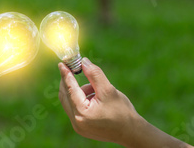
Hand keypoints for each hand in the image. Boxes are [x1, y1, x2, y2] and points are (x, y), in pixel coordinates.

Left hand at [58, 58, 193, 147]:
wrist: (131, 132)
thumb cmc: (122, 112)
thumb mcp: (108, 89)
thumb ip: (94, 74)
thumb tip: (83, 61)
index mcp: (81, 113)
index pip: (69, 89)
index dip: (65, 74)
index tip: (62, 64)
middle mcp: (76, 121)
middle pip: (65, 96)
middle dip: (69, 82)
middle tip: (73, 69)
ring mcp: (78, 126)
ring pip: (70, 102)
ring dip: (78, 91)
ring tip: (96, 88)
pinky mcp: (82, 127)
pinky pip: (75, 108)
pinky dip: (81, 99)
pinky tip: (95, 96)